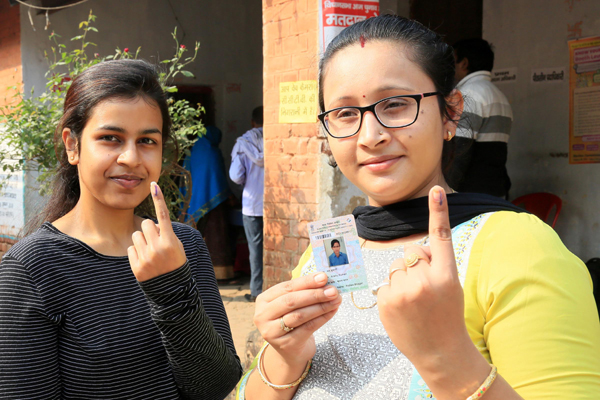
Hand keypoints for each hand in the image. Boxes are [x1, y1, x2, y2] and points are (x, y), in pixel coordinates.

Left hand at [127, 182, 187, 281]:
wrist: (172, 290)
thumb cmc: (176, 262)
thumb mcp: (177, 246)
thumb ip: (165, 233)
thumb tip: (152, 224)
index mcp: (170, 241)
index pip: (163, 215)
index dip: (159, 198)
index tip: (154, 184)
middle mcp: (157, 247)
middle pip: (146, 224)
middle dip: (149, 229)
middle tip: (156, 241)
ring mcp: (146, 257)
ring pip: (136, 235)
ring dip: (142, 240)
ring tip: (150, 253)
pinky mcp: (136, 266)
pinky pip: (130, 248)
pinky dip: (136, 252)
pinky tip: (145, 261)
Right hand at [253, 272, 341, 366]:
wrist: (290, 350)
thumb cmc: (291, 319)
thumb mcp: (292, 304)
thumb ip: (303, 291)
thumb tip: (323, 279)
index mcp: (263, 300)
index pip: (286, 287)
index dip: (306, 281)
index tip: (324, 277)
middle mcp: (263, 316)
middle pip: (291, 301)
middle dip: (314, 294)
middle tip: (333, 290)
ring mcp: (272, 332)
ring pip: (300, 315)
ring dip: (321, 306)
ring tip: (336, 300)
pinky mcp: (285, 345)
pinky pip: (307, 328)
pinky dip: (322, 318)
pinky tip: (333, 311)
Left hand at [377, 186, 470, 366]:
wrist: (440, 353)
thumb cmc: (447, 317)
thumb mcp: (451, 288)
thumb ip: (435, 266)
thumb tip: (412, 254)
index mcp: (447, 275)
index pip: (441, 237)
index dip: (438, 211)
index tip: (436, 190)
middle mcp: (425, 280)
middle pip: (410, 252)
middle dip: (415, 264)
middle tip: (425, 291)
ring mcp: (404, 291)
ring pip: (395, 267)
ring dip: (402, 279)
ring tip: (414, 303)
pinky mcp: (386, 301)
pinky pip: (385, 283)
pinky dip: (392, 293)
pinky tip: (403, 311)